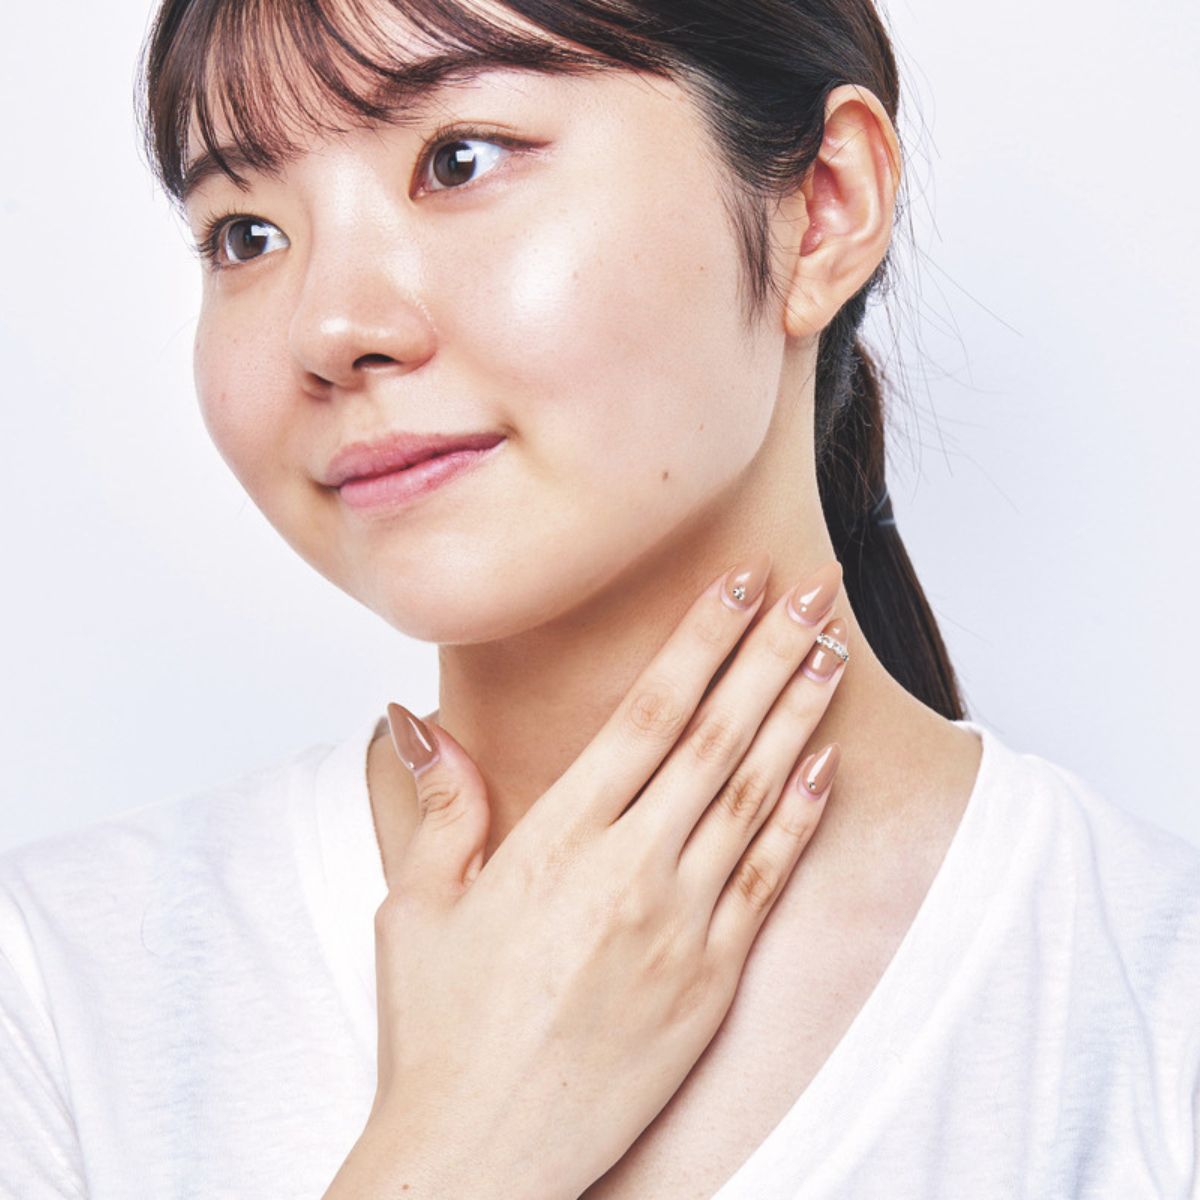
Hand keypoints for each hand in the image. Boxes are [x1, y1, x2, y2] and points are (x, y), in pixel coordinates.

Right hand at [327, 551, 846, 1199]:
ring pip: (755, 796)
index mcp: (558, 841)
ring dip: (800, 717)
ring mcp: (680, 928)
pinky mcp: (710, 983)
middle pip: (718, 736)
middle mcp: (630, 872)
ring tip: (834, 654)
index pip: (648, 713)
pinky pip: (768, 881)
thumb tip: (419, 721)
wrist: (481, 1160)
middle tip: (816, 590)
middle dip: (771, 651)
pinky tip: (828, 767)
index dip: (701, 640)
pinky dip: (802, 818)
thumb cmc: (442, 1036)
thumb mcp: (417, 909)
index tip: (739, 585)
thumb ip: (443, 807)